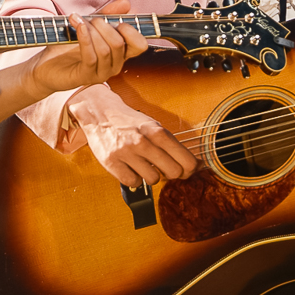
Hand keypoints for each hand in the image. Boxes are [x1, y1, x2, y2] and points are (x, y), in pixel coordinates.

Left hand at [24, 0, 146, 96]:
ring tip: (78, 20)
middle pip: (120, 43)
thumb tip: (126, 3)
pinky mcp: (86, 77)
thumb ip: (107, 15)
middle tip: (91, 19)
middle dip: (105, 26)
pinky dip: (85, 38)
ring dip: (91, 31)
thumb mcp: (88, 25)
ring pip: (106, 50)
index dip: (132, 31)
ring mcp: (101, 73)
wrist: (45, 66)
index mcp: (120, 54)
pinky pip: (91, 56)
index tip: (116, 20)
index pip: (140, 45)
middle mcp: (114, 65)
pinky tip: (78, 26)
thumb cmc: (67, 46)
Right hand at [68, 85, 197, 189]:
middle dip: (172, 174)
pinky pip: (133, 182)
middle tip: (164, 169)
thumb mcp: (153, 126)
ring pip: (153, 179)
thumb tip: (194, 165)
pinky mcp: (111, 162)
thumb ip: (171, 144)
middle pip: (173, 172)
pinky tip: (131, 169)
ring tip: (143, 165)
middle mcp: (143, 142)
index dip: (190, 169)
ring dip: (151, 176)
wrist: (100, 113)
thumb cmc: (130, 122)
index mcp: (157, 132)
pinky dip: (134, 179)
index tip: (187, 171)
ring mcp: (127, 152)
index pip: (186, 159)